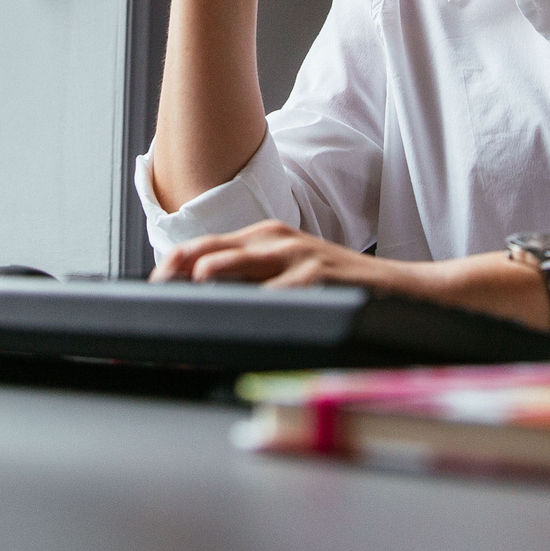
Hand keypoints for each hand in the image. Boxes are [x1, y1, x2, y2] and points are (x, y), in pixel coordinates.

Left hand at [152, 219, 437, 294]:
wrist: (397, 288)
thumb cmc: (338, 285)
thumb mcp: (290, 273)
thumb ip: (251, 280)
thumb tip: (204, 299)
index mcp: (265, 238)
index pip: (206, 246)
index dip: (174, 263)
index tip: (153, 284)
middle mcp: (276, 240)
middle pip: (214, 249)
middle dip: (180, 267)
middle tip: (156, 288)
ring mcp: (297, 255)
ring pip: (241, 261)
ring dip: (213, 272)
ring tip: (190, 283)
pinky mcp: (319, 275)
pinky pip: (281, 288)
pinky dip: (258, 300)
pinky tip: (243, 312)